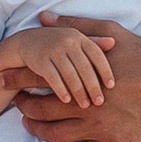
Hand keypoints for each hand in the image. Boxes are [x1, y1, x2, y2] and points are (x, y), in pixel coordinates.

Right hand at [4, 16, 119, 109]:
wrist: (27, 42)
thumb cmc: (57, 44)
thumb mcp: (75, 39)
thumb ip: (94, 42)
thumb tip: (113, 43)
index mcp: (79, 37)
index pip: (96, 54)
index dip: (105, 70)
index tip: (112, 86)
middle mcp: (67, 41)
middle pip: (84, 66)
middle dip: (93, 86)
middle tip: (99, 101)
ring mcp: (53, 50)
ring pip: (70, 74)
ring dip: (78, 91)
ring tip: (85, 105)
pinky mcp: (40, 60)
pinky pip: (53, 77)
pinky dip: (61, 89)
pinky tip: (66, 100)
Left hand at [19, 22, 140, 141]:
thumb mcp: (110, 32)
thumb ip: (76, 25)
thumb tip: (44, 18)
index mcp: (81, 76)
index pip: (39, 78)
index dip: (16, 79)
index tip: (0, 80)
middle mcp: (84, 104)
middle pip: (41, 109)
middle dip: (23, 107)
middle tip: (14, 105)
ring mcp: (96, 127)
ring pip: (55, 134)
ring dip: (36, 131)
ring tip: (28, 125)